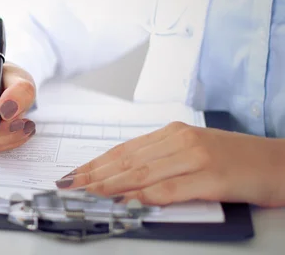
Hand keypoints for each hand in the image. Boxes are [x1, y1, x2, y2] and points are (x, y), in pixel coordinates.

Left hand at [54, 122, 284, 206]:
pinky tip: (127, 201)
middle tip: (70, 185)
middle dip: (95, 174)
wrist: (281, 162)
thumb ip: (163, 160)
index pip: (124, 149)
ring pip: (143, 172)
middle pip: (127, 159)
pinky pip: (171, 188)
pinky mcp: (212, 177)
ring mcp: (196, 157)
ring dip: (111, 185)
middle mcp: (181, 140)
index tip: (75, 174)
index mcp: (174, 133)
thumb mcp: (195, 152)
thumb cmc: (237, 159)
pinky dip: (146, 196)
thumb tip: (127, 179)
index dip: (96, 162)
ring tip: (87, 194)